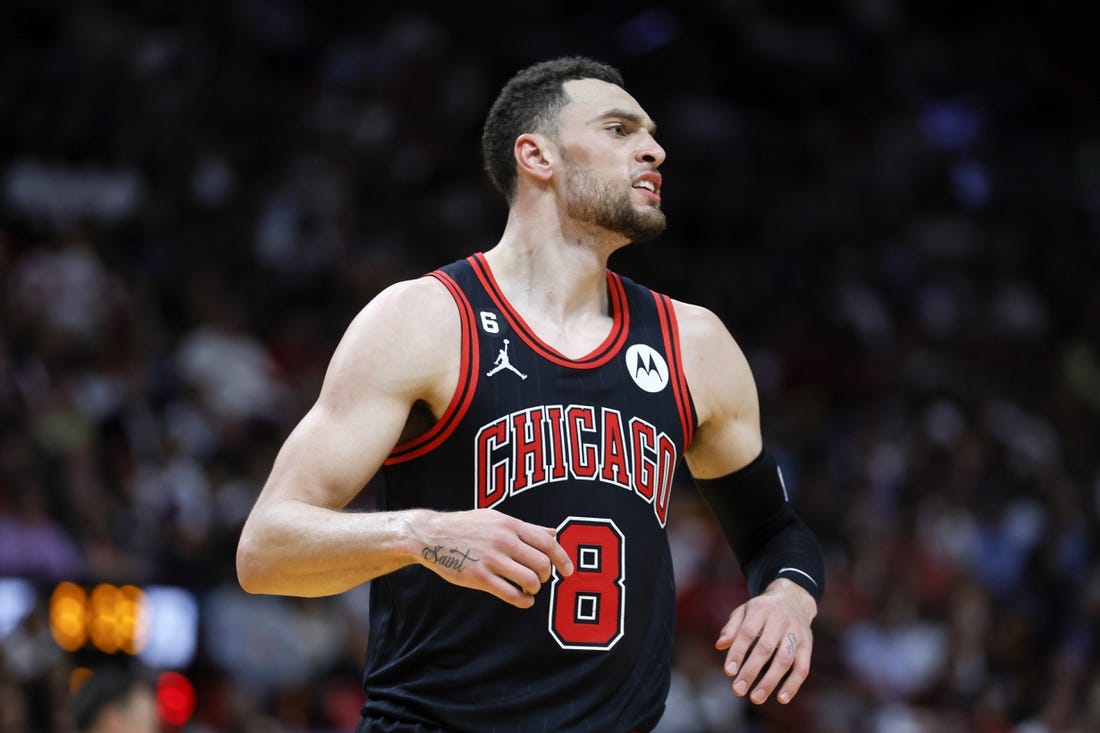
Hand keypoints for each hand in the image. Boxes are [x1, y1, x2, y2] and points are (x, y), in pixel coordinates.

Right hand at [414, 509, 573, 608]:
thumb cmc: (466, 526)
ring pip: (529, 579)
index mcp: (509, 524)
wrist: (431, 535)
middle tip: (541, 579)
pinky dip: (523, 601)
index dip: (563, 558)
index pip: (547, 542)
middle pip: (542, 563)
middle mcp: (503, 540)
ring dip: (535, 588)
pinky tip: (524, 600)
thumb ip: (526, 527)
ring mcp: (491, 559)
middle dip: (546, 576)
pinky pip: (510, 594)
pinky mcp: (478, 577)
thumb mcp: (496, 518)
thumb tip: (554, 533)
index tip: (568, 571)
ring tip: (529, 589)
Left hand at [716, 578, 816, 704]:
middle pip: (765, 648)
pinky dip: (793, 684)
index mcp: (761, 610)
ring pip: (785, 659)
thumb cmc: (762, 609)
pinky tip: (781, 698)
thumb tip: (720, 646)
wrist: (794, 598)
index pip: (747, 632)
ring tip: (756, 698)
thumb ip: (731, 628)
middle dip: (750, 671)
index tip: (728, 672)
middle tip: (737, 691)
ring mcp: (796, 632)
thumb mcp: (744, 611)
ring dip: (770, 681)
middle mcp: (780, 620)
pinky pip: (803, 667)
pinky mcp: (807, 644)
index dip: (738, 652)